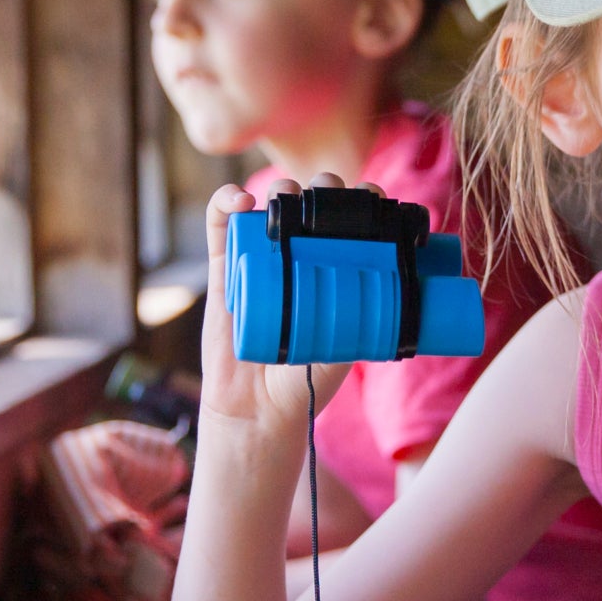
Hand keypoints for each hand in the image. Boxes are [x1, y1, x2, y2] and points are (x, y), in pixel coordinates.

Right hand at [198, 176, 367, 434]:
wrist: (257, 411)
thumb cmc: (304, 383)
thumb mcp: (340, 353)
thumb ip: (354, 329)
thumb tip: (382, 306)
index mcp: (333, 271)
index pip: (351, 224)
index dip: (363, 203)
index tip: (374, 198)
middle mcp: (299, 258)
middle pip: (312, 206)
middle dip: (323, 188)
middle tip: (331, 193)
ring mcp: (260, 259)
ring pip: (269, 206)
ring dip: (281, 188)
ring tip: (287, 195)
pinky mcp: (223, 268)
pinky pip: (219, 226)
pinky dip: (225, 202)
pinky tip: (240, 199)